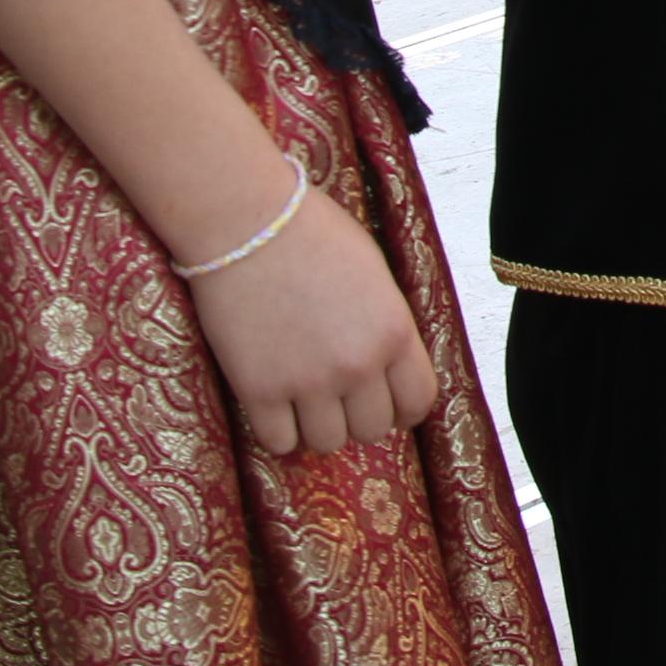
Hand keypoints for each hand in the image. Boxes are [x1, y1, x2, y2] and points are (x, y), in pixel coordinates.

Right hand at [182, 174, 441, 455]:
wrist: (246, 222)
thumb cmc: (311, 234)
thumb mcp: (373, 273)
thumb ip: (385, 323)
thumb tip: (387, 365)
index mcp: (394, 331)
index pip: (418, 401)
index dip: (403, 408)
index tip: (386, 403)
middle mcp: (358, 364)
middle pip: (372, 429)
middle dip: (358, 415)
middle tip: (338, 396)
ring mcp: (309, 381)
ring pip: (328, 443)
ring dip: (317, 425)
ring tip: (303, 398)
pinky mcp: (259, 390)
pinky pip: (279, 443)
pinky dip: (278, 430)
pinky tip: (273, 404)